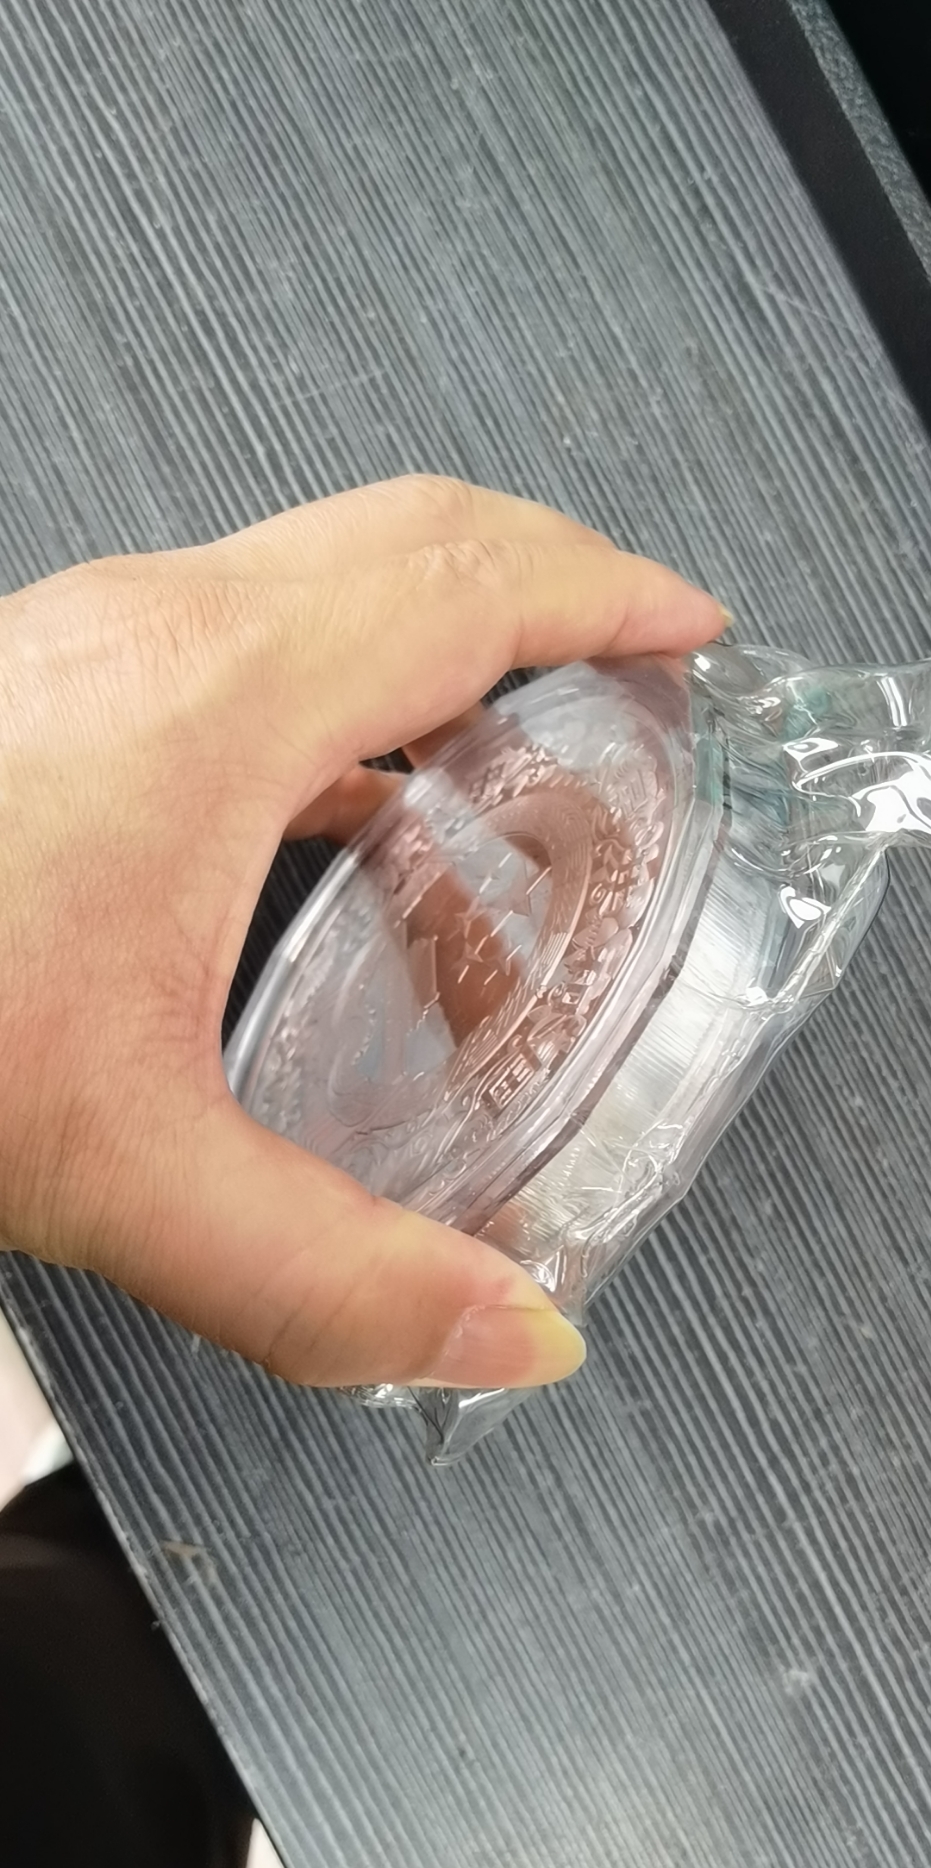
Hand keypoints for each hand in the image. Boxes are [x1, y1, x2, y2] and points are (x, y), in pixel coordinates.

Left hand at [0, 476, 722, 1390]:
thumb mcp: (115, 1164)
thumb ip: (325, 1271)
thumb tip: (492, 1327)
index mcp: (206, 698)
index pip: (470, 575)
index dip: (611, 589)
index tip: (693, 625)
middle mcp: (146, 637)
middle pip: (406, 540)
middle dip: (548, 590)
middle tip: (630, 672)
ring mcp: (82, 650)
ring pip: (311, 590)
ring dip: (428, 660)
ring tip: (497, 788)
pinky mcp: (40, 696)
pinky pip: (234, 648)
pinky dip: (330, 704)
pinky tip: (328, 826)